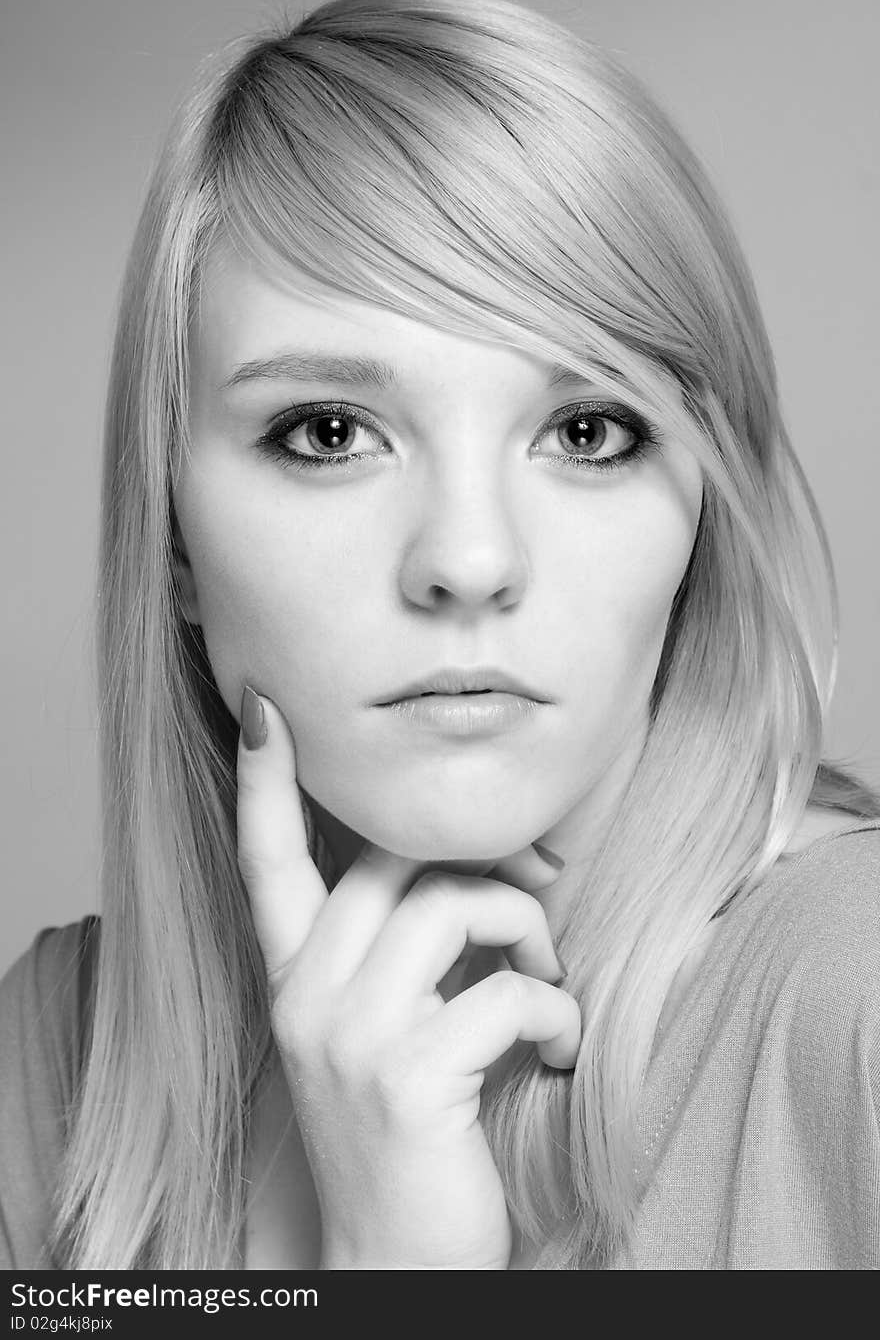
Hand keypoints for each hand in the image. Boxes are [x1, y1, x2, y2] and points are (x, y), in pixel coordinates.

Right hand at [236, 687, 579, 1269]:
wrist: (399, 1261)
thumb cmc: (409, 1137)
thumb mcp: (383, 1034)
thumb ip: (400, 959)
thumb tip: (472, 881)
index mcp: (293, 981)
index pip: (265, 862)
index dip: (263, 783)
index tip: (264, 708)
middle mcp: (305, 997)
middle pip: (391, 860)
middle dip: (482, 862)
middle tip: (541, 884)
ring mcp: (348, 1034)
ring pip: (448, 903)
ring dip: (523, 930)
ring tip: (547, 980)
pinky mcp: (405, 1076)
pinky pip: (505, 992)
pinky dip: (554, 1010)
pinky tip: (560, 1052)